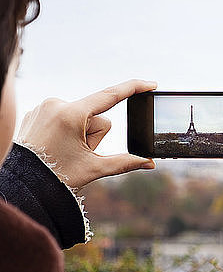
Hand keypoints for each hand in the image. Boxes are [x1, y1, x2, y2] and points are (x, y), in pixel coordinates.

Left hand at [17, 79, 156, 189]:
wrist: (22, 187)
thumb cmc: (55, 177)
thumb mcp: (93, 169)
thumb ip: (125, 162)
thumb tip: (149, 163)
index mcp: (71, 115)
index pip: (110, 96)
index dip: (133, 88)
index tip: (151, 84)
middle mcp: (56, 104)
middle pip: (95, 117)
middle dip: (94, 136)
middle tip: (78, 154)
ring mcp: (44, 107)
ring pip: (80, 117)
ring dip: (80, 134)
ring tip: (63, 152)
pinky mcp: (37, 112)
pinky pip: (64, 117)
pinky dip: (66, 131)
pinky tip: (54, 145)